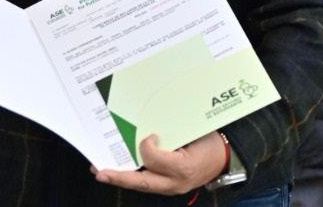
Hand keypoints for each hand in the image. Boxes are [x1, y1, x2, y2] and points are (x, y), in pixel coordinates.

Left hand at [93, 132, 227, 194]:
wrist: (224, 159)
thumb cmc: (209, 147)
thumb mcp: (194, 140)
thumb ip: (170, 143)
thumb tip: (147, 139)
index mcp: (182, 169)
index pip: (155, 161)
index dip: (147, 147)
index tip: (149, 136)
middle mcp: (174, 182)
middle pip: (141, 182)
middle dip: (119, 177)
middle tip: (99, 172)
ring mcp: (169, 186)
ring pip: (141, 184)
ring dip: (120, 178)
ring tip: (102, 171)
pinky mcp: (167, 185)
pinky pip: (146, 182)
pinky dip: (131, 177)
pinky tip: (119, 169)